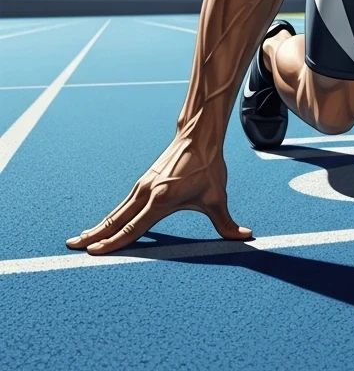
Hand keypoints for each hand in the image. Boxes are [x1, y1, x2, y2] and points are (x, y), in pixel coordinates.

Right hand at [66, 133, 251, 255]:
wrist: (199, 137)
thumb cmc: (208, 167)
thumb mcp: (218, 197)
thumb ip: (227, 223)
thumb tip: (246, 237)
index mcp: (161, 200)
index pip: (134, 228)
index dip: (114, 242)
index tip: (94, 252)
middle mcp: (147, 193)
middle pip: (116, 220)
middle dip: (94, 236)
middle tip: (72, 247)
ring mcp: (142, 186)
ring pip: (117, 212)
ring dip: (98, 226)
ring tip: (80, 240)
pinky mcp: (143, 182)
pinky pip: (123, 204)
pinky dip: (110, 216)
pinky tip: (103, 225)